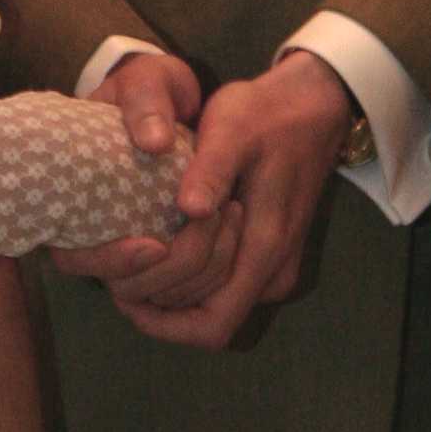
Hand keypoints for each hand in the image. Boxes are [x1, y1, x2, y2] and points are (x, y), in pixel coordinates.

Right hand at [50, 52, 242, 301]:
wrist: (175, 101)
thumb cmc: (147, 91)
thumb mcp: (144, 84)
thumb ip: (145, 105)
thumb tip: (154, 143)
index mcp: (72, 202)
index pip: (72, 258)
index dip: (110, 261)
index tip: (155, 245)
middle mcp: (99, 234)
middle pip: (124, 288)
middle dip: (173, 268)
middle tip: (210, 222)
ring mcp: (133, 246)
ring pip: (159, 294)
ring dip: (200, 272)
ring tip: (230, 218)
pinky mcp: (168, 249)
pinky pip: (186, 286)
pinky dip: (214, 274)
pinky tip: (237, 234)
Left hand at [112, 51, 355, 348]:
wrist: (313, 105)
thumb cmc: (268, 114)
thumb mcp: (234, 127)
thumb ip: (212, 170)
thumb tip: (190, 210)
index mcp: (266, 248)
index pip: (211, 326)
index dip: (162, 324)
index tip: (121, 293)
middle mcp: (273, 273)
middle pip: (205, 321)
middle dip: (157, 304)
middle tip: (117, 267)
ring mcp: (274, 268)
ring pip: (212, 306)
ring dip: (171, 290)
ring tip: (133, 254)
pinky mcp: (269, 256)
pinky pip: (222, 287)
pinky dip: (188, 276)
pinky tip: (160, 243)